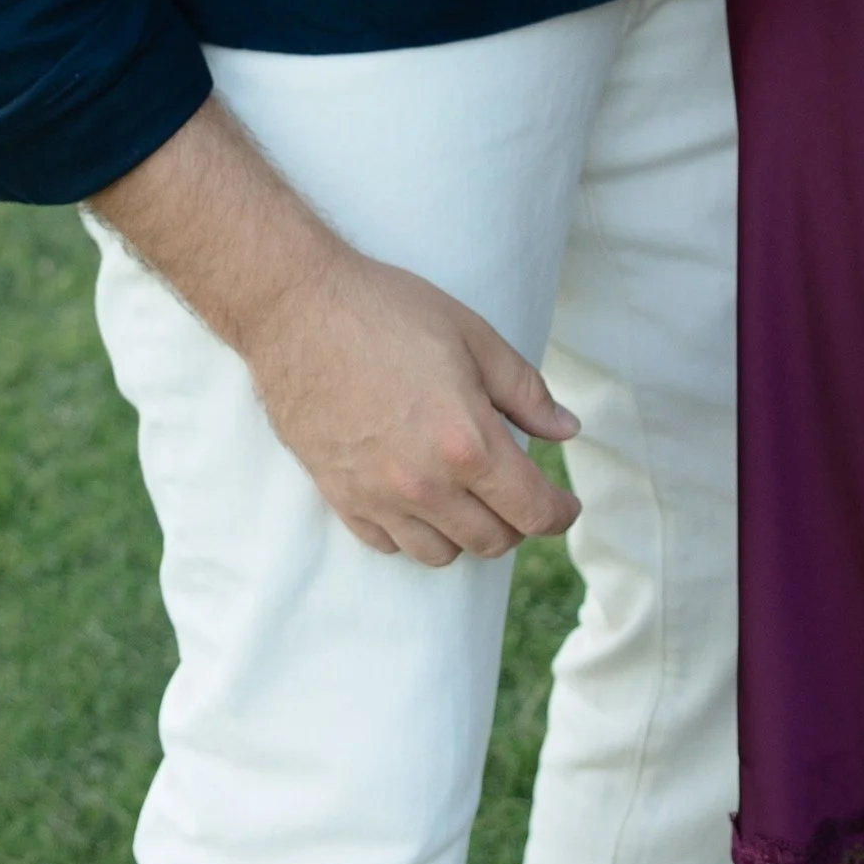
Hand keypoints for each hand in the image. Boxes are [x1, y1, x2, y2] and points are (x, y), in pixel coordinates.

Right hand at [89, 96, 580, 565]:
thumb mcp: (473, 336)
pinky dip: (414, 532)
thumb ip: (525, 391)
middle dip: (516, 522)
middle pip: (492, 542)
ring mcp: (378, 498)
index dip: (559, 514)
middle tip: (516, 490)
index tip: (566, 506)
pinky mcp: (341, 498)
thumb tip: (566, 430)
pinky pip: (390, 545)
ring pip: (441, 553)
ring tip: (468, 495)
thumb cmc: (387, 312)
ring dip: (466, 533)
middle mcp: (425, 485)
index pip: (531, 510)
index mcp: (467, 443)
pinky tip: (419, 497)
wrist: (297, 310)